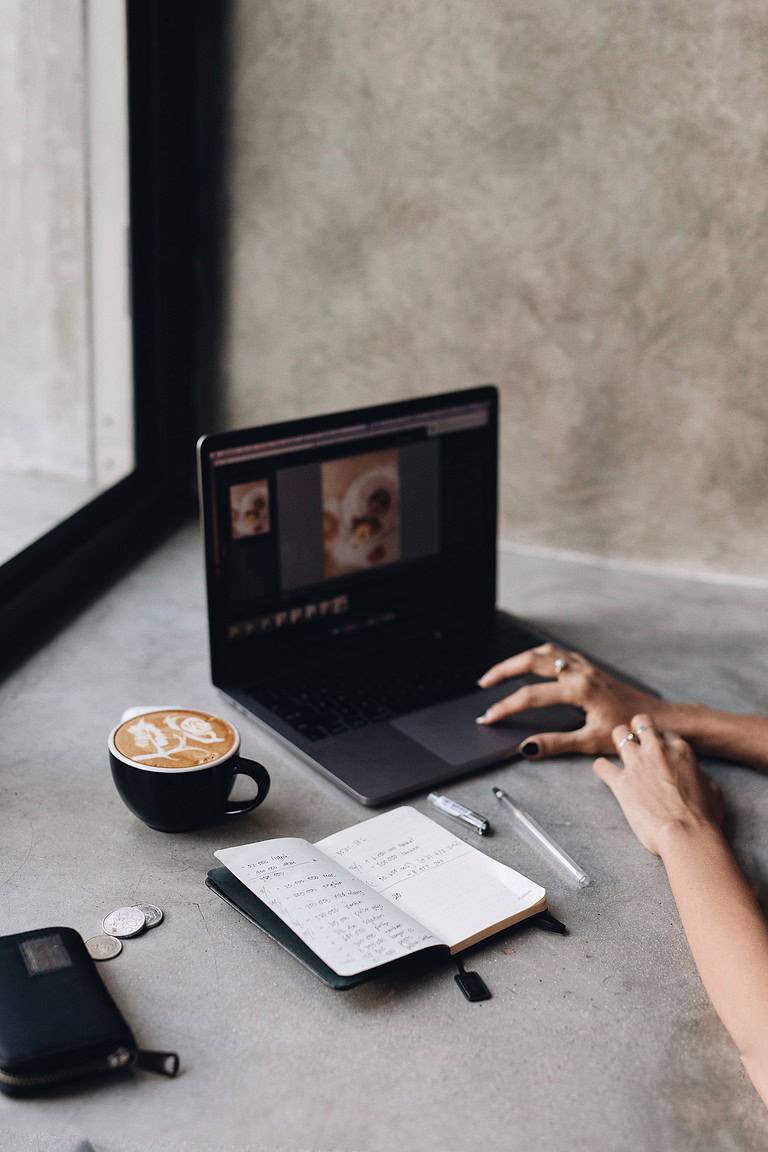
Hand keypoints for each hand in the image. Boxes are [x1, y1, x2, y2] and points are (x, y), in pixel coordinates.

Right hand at [477, 643, 665, 757]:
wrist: (659, 719)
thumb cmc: (629, 729)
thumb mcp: (590, 741)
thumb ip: (556, 743)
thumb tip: (528, 747)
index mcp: (578, 689)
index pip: (530, 696)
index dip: (506, 707)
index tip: (489, 717)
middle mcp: (579, 672)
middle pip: (532, 660)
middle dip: (504, 670)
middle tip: (484, 683)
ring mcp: (585, 667)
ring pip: (545, 652)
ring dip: (520, 659)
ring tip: (502, 671)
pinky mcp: (590, 668)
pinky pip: (558, 653)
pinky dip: (539, 656)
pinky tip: (534, 666)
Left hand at [593, 714, 723, 855]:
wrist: (686, 834)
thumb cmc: (704, 817)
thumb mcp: (713, 790)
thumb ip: (699, 776)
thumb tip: (695, 777)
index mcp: (681, 751)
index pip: (666, 733)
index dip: (662, 742)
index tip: (659, 751)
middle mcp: (657, 751)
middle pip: (641, 722)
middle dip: (636, 729)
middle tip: (636, 742)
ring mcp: (637, 764)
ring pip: (618, 733)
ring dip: (618, 741)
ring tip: (620, 751)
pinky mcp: (621, 782)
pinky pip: (602, 765)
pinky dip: (602, 768)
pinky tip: (605, 772)